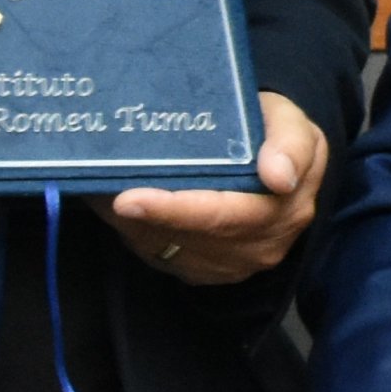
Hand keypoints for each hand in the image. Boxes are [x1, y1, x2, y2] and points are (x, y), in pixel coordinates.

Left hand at [106, 90, 326, 285]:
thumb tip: (278, 178)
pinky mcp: (217, 272)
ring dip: (139, 228)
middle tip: (102, 197)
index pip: (228, 214)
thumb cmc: (272, 130)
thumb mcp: (288, 119)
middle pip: (195, 238)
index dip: (177, 210)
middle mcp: (269, 242)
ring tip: (104, 197)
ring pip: (176, 251)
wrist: (271, 156)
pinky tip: (127, 213)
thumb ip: (289, 143)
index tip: (130, 199)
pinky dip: (144, 237)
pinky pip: (171, 260)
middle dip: (146, 217)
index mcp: (289, 203)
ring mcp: (244, 262)